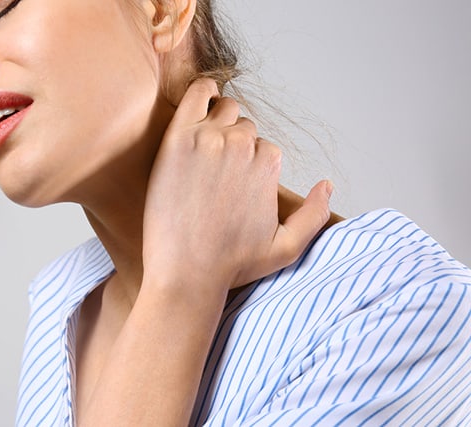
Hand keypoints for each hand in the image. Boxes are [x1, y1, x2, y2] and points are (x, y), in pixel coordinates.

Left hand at [142, 78, 331, 294]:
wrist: (186, 272)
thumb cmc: (232, 263)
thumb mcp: (287, 248)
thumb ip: (315, 215)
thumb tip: (327, 185)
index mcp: (269, 164)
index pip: (264, 148)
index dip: (249, 165)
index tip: (232, 184)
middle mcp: (243, 145)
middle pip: (244, 127)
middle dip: (235, 144)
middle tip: (214, 172)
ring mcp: (209, 139)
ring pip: (223, 110)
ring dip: (218, 121)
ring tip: (204, 148)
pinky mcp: (178, 138)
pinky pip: (195, 94)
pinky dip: (202, 91)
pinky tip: (201, 101)